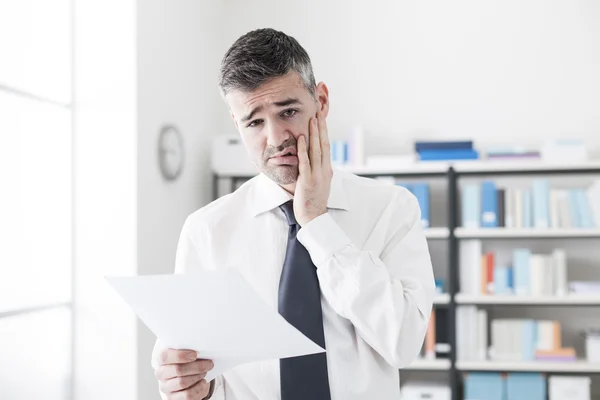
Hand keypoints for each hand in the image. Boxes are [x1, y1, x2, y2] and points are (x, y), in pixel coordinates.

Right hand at [154, 348, 213, 399]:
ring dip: (198, 376)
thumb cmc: (187, 362)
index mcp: (161, 360)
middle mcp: (161, 374)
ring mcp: (166, 387)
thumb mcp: (186, 353)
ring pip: (183, 382)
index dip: (180, 355)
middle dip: (197, 366)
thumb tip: (203, 350)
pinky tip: (203, 382)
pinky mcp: (173, 398)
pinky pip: (187, 395)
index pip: (165, 356)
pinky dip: (199, 388)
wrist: (186, 377)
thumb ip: (190, 350)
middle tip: (209, 364)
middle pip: (178, 370)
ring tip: (205, 372)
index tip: (195, 354)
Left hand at [294, 111, 332, 226]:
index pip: (327, 146)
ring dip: (314, 134)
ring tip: (312, 119)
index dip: (324, 132)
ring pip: (316, 150)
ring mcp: (317, 175)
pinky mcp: (307, 181)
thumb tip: (319, 161)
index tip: (321, 119)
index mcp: (327, 170)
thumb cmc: (314, 202)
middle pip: (324, 144)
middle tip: (318, 111)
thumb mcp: (320, 183)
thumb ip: (319, 171)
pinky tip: (300, 138)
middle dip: (321, 128)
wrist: (315, 218)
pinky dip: (303, 149)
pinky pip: (305, 162)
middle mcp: (324, 170)